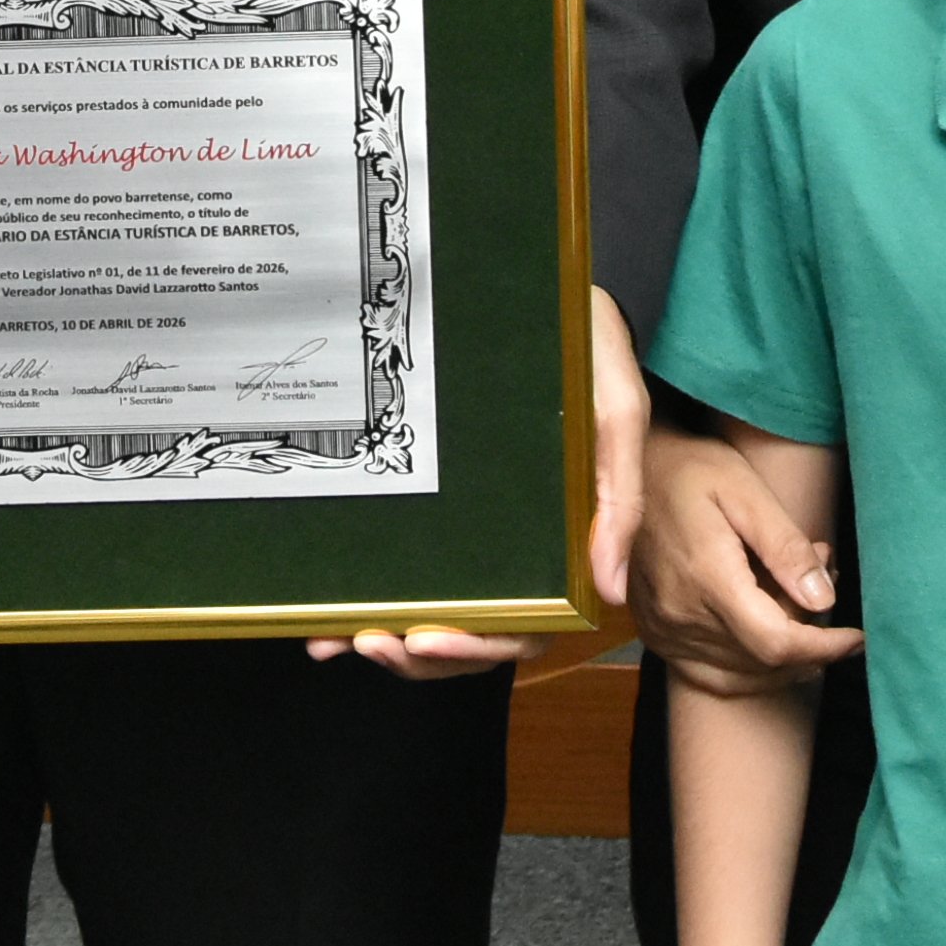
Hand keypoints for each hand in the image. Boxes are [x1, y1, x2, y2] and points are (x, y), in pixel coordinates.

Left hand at [309, 291, 652, 682]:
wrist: (546, 293)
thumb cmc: (589, 353)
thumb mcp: (615, 413)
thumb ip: (618, 497)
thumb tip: (607, 589)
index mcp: (563, 544)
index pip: (528, 627)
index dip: (479, 648)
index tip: (426, 639)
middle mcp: (515, 548)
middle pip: (471, 636)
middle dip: (417, 652)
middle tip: (369, 642)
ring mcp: (474, 530)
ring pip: (431, 613)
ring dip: (384, 636)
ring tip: (332, 640)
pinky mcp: (442, 502)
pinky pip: (405, 562)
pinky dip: (366, 596)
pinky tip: (327, 611)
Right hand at [628, 426, 859, 695]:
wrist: (630, 469)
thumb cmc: (693, 468)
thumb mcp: (746, 489)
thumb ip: (786, 546)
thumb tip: (825, 598)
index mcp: (706, 576)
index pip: (776, 642)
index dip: (825, 648)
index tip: (858, 637)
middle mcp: (680, 614)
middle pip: (764, 660)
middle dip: (810, 637)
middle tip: (827, 579)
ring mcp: (663, 629)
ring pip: (742, 674)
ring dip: (785, 653)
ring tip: (803, 599)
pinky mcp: (656, 633)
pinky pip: (711, 676)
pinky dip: (751, 669)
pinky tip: (771, 638)